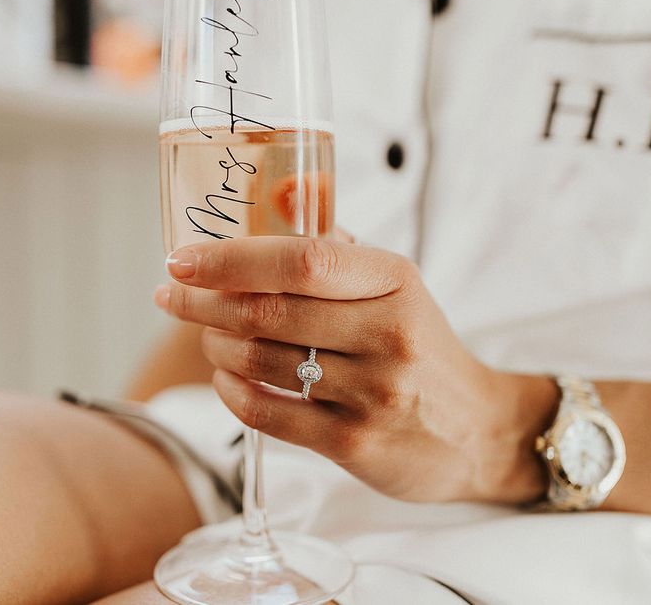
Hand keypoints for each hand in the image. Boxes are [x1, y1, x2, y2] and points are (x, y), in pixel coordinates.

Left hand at [155, 236, 556, 503]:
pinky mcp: (355, 443)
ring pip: (260, 361)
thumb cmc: (423, 348)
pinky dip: (231, 391)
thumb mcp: (398, 287)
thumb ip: (338, 251)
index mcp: (394, 281)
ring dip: (215, 344)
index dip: (231, 258)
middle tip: (172, 295)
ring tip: (206, 333)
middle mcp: (387, 334)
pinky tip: (226, 378)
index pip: (300, 259)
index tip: (182, 258)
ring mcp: (372, 393)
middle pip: (268, 311)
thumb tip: (275, 207)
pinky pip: (268, 413)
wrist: (478, 430)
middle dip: (203, 301)